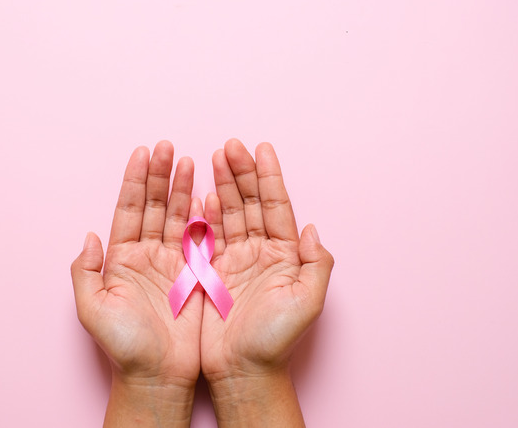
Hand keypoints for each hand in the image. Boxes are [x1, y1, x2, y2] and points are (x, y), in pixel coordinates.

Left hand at [70, 141, 203, 426]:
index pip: (129, 210)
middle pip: (155, 207)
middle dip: (161, 176)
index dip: (136, 182)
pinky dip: (205, 217)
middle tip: (169, 147)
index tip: (143, 153)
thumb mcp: (93, 309)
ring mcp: (172, 264)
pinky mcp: (196, 276)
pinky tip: (207, 195)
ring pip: (178, 217)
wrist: (158, 375)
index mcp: (121, 259)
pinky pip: (201, 240)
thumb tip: (89, 237)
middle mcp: (146, 256)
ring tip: (189, 160)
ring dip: (183, 189)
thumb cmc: (124, 346)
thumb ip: (86, 272)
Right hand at [200, 139, 334, 426]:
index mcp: (284, 255)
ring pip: (228, 214)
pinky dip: (204, 215)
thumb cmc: (276, 340)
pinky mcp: (212, 274)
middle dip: (241, 173)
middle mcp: (260, 253)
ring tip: (214, 158)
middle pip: (250, 203)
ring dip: (222, 186)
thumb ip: (317, 263)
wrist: (242, 370)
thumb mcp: (308, 302)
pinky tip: (201, 195)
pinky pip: (207, 236)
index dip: (269, 177)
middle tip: (230, 146)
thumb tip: (313, 228)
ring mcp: (235, 261)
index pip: (276, 207)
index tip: (262, 149)